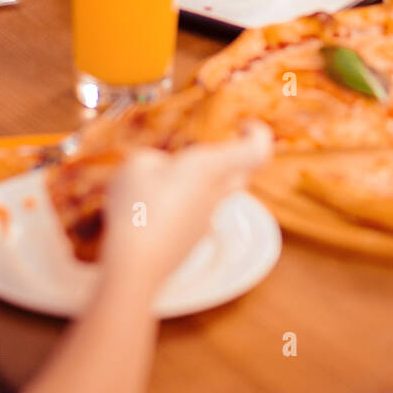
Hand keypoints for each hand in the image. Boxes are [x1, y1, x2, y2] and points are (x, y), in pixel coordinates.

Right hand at [101, 124, 272, 283]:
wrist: (134, 267)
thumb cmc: (137, 208)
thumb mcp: (137, 166)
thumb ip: (155, 161)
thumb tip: (161, 169)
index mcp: (210, 168)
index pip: (257, 152)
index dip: (258, 134)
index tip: (242, 125)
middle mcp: (215, 195)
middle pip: (241, 175)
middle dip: (228, 159)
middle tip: (200, 153)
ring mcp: (205, 222)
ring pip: (216, 196)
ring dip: (200, 184)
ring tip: (161, 181)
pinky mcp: (191, 242)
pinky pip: (194, 217)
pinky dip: (180, 208)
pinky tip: (150, 210)